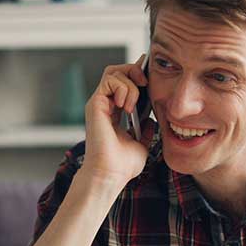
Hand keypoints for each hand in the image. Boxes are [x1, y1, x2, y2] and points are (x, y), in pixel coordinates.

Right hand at [80, 54, 153, 188]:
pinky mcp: (95, 104)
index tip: (151, 78)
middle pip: (117, 71)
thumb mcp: (142, 144)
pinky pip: (110, 81)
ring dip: (130, 85)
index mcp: (115, 113)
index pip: (124, 83)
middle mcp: (105, 105)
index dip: (137, 75)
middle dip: (134, 71)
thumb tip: (151, 120)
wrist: (111, 174)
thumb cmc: (123, 165)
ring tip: (133, 106)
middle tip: (145, 83)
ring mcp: (99, 103)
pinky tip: (126, 107)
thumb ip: (146, 130)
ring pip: (114, 73)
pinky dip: (123, 89)